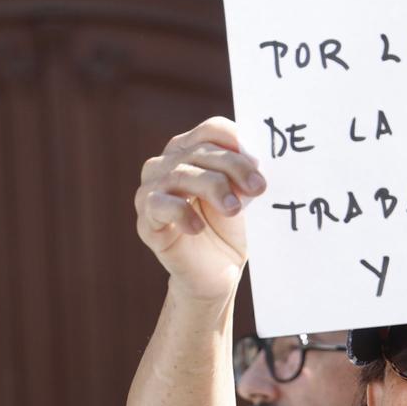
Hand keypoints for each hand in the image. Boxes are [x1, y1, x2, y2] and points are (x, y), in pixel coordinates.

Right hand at [134, 118, 265, 305]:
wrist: (217, 275)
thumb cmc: (229, 231)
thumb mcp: (243, 198)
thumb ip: (244, 176)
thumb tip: (255, 160)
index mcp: (191, 151)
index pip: (211, 130)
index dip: (235, 141)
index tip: (260, 162)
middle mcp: (166, 164)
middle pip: (199, 151)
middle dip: (233, 167)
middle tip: (258, 188)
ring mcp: (151, 190)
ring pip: (180, 174)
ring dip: (212, 188)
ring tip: (233, 210)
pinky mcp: (146, 219)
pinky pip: (159, 205)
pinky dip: (181, 213)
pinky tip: (198, 228)